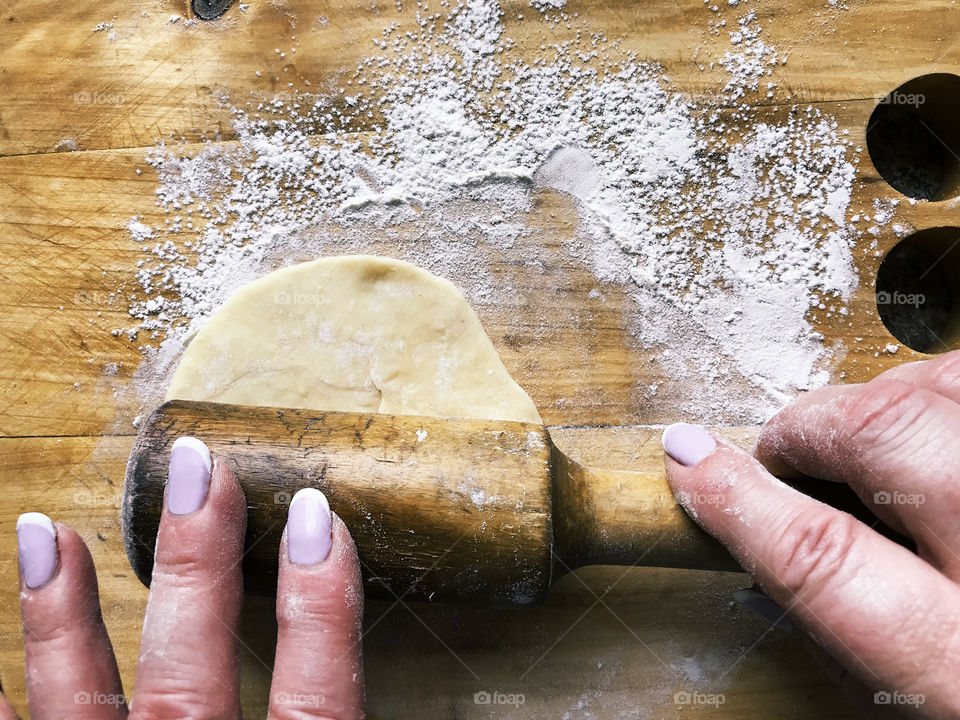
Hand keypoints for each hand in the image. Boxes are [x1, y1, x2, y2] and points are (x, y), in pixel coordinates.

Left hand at [2, 437, 364, 719]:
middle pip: (193, 672)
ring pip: (82, 706)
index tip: (317, 518)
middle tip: (202, 473)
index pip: (314, 704)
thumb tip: (348, 675)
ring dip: (62, 620)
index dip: (321, 611)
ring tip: (49, 535)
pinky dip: (0, 703)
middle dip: (198, 564)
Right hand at [663, 350, 959, 718]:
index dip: (739, 498)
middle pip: (895, 439)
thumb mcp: (919, 711)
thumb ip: (841, 639)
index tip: (691, 459)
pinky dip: (952, 391)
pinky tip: (945, 425)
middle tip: (795, 446)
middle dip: (818, 426)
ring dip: (896, 400)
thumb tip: (759, 550)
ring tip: (881, 439)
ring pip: (955, 387)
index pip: (823, 559)